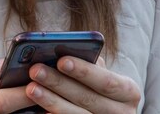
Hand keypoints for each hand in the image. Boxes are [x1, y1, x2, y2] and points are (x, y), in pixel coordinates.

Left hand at [26, 56, 140, 112]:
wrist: (106, 112)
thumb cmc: (98, 85)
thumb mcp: (100, 74)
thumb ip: (90, 63)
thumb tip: (61, 52)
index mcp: (128, 91)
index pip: (106, 81)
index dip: (84, 71)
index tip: (61, 60)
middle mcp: (123, 113)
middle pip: (87, 99)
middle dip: (59, 83)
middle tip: (36, 70)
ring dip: (51, 101)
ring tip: (31, 88)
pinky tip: (38, 110)